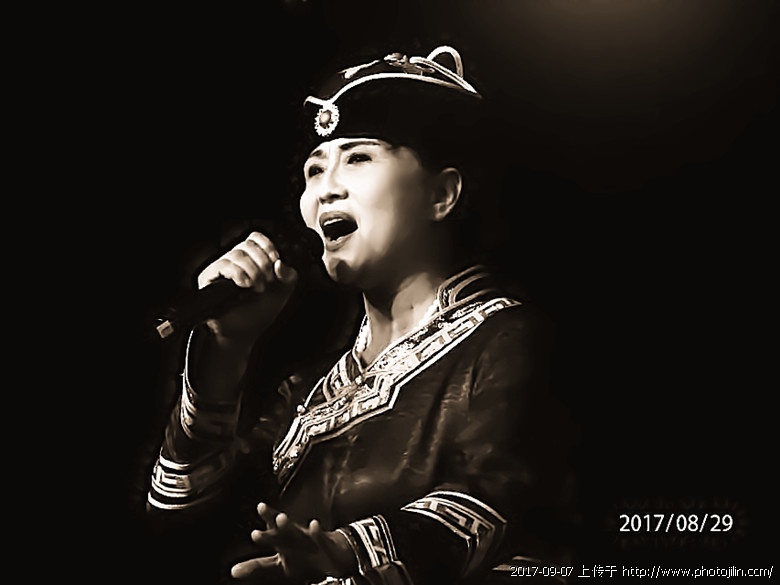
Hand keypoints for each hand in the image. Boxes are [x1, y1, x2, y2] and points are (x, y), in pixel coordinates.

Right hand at [197, 231, 297, 344]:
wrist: (245, 332)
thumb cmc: (260, 311)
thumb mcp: (282, 291)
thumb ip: (288, 275)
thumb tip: (280, 264)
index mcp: (251, 259)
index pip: (255, 238)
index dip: (267, 246)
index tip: (276, 261)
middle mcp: (234, 261)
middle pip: (247, 245)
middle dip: (263, 263)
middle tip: (268, 281)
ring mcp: (221, 268)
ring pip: (237, 254)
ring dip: (253, 271)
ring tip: (258, 288)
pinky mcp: (209, 277)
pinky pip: (223, 265)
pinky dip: (239, 274)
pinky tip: (246, 285)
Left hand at [230, 502, 357, 582]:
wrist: (331, 556)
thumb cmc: (302, 558)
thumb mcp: (278, 566)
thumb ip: (256, 567)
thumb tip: (232, 571)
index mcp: (282, 541)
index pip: (271, 532)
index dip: (265, 526)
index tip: (257, 517)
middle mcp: (294, 536)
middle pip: (281, 529)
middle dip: (273, 523)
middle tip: (263, 513)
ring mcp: (309, 538)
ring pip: (298, 531)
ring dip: (289, 525)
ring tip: (280, 518)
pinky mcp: (325, 543)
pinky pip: (321, 537)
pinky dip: (317, 532)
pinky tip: (313, 524)